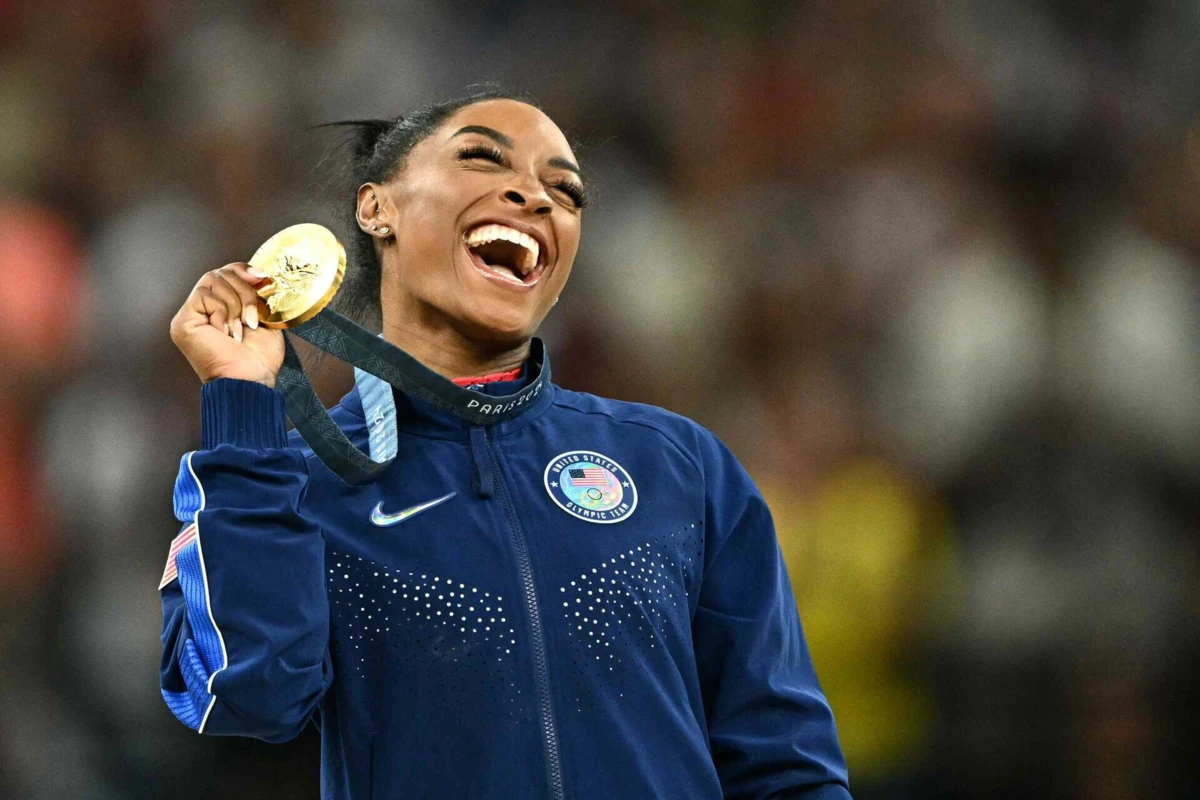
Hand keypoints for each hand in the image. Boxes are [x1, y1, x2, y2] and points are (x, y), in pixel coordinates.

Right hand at [170, 263, 284, 387]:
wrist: (251, 380)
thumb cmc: (259, 359)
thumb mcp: (264, 319)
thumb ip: (256, 295)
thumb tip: (259, 274)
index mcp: (220, 308)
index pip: (226, 273)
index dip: (243, 270)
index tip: (262, 278)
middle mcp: (202, 310)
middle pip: (220, 273)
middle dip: (244, 291)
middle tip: (252, 318)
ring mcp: (190, 315)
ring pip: (213, 280)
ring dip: (236, 304)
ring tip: (241, 329)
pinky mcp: (183, 320)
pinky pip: (203, 295)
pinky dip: (222, 312)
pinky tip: (226, 332)